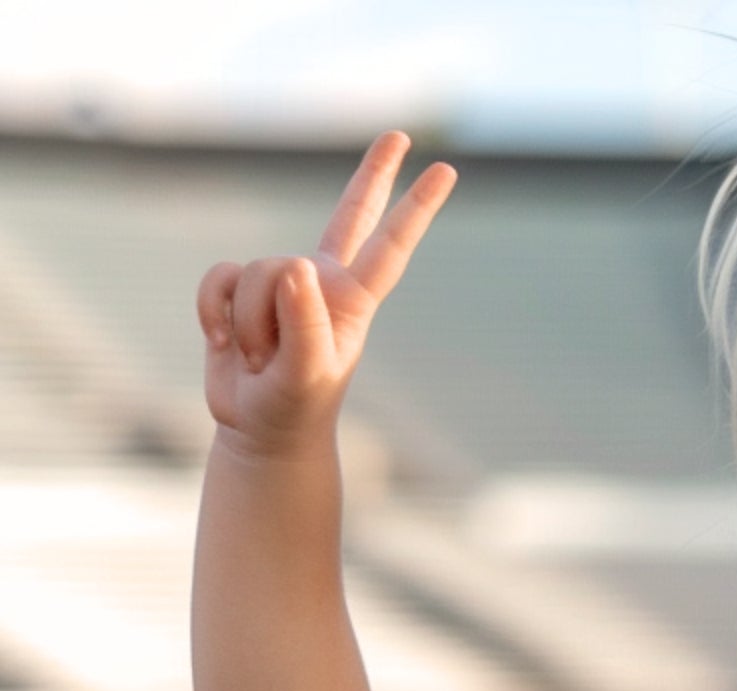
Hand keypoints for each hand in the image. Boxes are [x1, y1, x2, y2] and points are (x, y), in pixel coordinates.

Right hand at [196, 132, 456, 458]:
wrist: (259, 432)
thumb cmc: (294, 407)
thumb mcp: (305, 374)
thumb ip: (305, 324)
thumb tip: (296, 266)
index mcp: (352, 302)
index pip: (390, 246)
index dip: (415, 208)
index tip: (445, 171)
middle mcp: (323, 284)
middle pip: (350, 215)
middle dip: (373, 176)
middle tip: (397, 136)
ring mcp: (282, 285)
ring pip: (257, 271)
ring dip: (250, 322)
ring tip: (262, 359)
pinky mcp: (240, 290)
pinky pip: (219, 277)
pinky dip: (214, 312)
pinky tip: (226, 344)